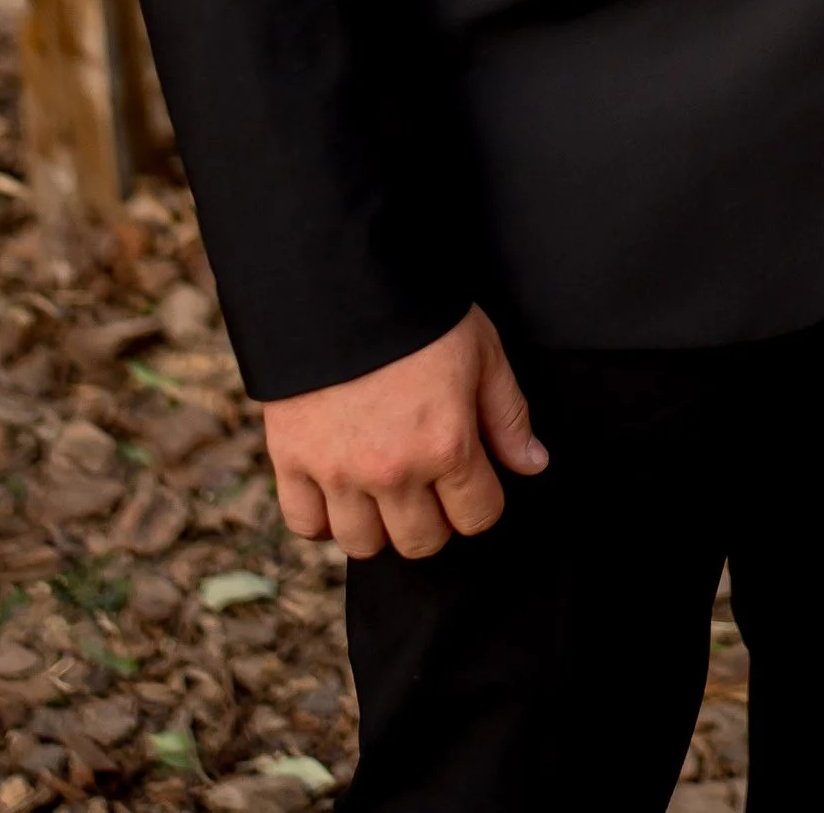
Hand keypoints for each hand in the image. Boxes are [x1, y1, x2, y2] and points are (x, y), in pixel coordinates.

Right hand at [261, 305, 545, 561]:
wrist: (341, 279)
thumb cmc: (420, 312)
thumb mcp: (483, 352)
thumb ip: (508, 415)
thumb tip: (532, 464)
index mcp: (447, 444)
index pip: (477, 517)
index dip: (481, 501)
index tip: (472, 481)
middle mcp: (393, 470)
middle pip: (421, 542)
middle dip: (433, 518)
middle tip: (428, 483)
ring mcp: (338, 471)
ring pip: (363, 544)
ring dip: (378, 523)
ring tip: (382, 486)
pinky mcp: (292, 461)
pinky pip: (306, 525)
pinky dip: (323, 516)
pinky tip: (339, 489)